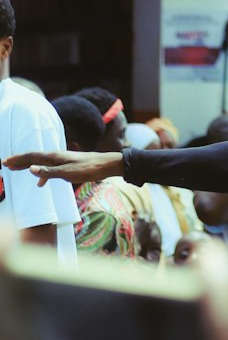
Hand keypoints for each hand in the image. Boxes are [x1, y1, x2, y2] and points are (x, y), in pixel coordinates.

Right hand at [3, 149, 121, 185]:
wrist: (105, 165)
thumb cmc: (88, 169)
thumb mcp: (68, 173)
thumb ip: (49, 172)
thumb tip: (31, 169)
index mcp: (54, 157)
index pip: (31, 157)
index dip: (18, 159)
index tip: (5, 161)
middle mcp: (56, 156)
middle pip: (34, 157)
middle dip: (19, 161)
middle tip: (6, 163)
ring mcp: (61, 160)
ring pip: (40, 162)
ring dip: (28, 166)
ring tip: (17, 169)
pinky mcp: (67, 165)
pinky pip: (49, 169)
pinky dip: (41, 174)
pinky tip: (40, 183)